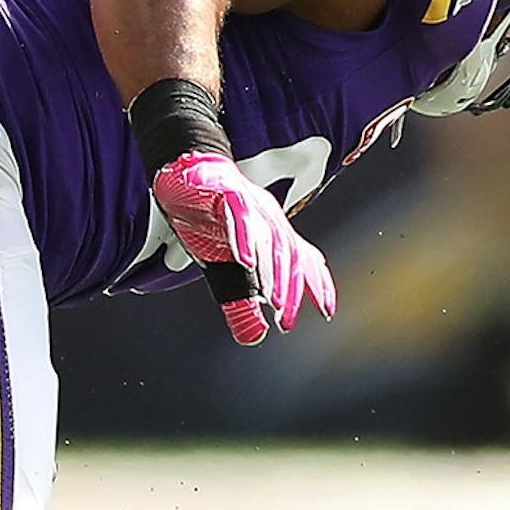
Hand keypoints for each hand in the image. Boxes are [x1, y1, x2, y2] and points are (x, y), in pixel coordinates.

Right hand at [152, 152, 336, 345]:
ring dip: (271, 270)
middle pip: (288, 254)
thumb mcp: (225, 270)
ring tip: (272, 299)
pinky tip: (245, 261)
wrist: (182, 173)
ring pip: (268, 237)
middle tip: (286, 319)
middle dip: (291, 289)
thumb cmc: (208, 221)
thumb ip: (240, 302)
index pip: (303, 260)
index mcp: (275, 234)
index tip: (327, 313)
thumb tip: (254, 336)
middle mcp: (270, 218)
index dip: (318, 285)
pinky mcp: (226, 192)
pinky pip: (239, 215)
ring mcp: (251, 203)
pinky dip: (243, 238)